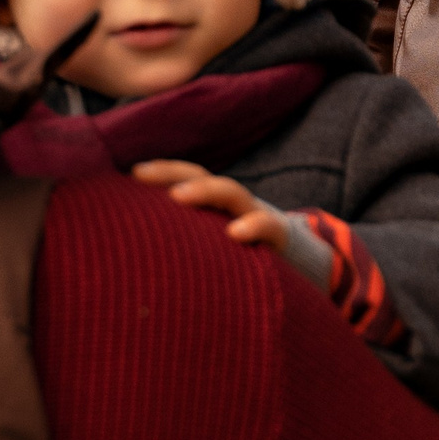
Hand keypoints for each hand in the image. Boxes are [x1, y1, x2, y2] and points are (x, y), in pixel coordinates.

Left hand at [131, 160, 289, 251]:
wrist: (307, 267)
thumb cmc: (247, 260)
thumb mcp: (216, 245)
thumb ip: (188, 240)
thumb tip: (138, 247)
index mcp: (218, 205)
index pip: (187, 177)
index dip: (161, 171)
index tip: (131, 173)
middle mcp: (236, 204)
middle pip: (204, 177)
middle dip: (172, 172)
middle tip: (140, 175)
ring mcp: (259, 217)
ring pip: (234, 193)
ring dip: (206, 190)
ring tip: (178, 196)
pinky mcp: (281, 240)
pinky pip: (269, 228)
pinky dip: (253, 226)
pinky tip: (235, 234)